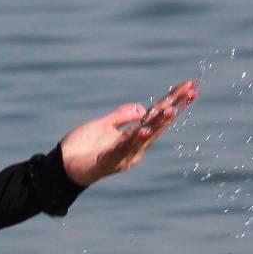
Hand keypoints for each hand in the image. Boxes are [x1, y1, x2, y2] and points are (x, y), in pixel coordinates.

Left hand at [60, 80, 198, 187]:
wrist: (61, 167)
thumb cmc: (81, 148)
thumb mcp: (103, 125)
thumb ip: (121, 116)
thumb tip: (143, 108)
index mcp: (134, 137)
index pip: (157, 116)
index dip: (173, 101)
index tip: (189, 86)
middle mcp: (134, 147)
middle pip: (158, 124)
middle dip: (174, 107)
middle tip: (191, 92)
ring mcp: (123, 156)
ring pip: (146, 137)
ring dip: (159, 123)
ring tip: (172, 109)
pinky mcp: (109, 162)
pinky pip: (124, 149)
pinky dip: (134, 140)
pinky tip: (144, 130)